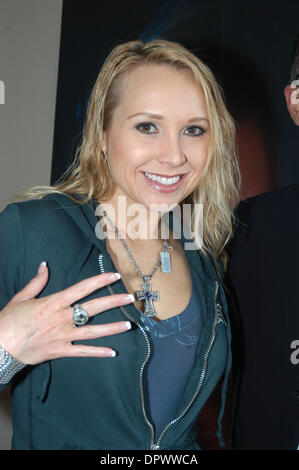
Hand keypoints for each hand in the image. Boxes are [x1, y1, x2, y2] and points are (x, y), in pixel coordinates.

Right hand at [0, 262, 133, 364]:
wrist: (0, 346)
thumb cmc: (9, 321)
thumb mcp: (22, 297)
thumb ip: (37, 282)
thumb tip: (44, 265)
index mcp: (55, 302)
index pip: (83, 288)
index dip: (100, 281)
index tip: (115, 276)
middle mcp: (63, 317)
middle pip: (94, 307)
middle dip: (114, 301)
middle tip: (130, 297)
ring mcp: (64, 335)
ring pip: (93, 330)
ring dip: (112, 328)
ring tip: (129, 324)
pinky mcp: (62, 350)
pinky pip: (84, 352)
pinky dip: (98, 352)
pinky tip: (112, 352)